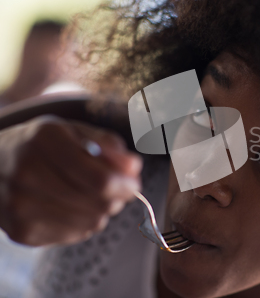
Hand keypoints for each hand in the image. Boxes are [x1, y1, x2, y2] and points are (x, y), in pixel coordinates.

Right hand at [0, 115, 141, 245]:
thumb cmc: (43, 146)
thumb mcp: (74, 131)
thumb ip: (108, 145)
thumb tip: (134, 167)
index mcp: (45, 140)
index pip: (101, 179)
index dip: (126, 185)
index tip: (134, 183)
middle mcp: (26, 173)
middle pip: (98, 202)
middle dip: (116, 197)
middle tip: (113, 188)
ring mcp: (19, 206)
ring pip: (90, 222)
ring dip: (101, 210)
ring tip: (88, 194)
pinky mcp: (20, 232)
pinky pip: (75, 234)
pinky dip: (84, 222)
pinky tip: (70, 206)